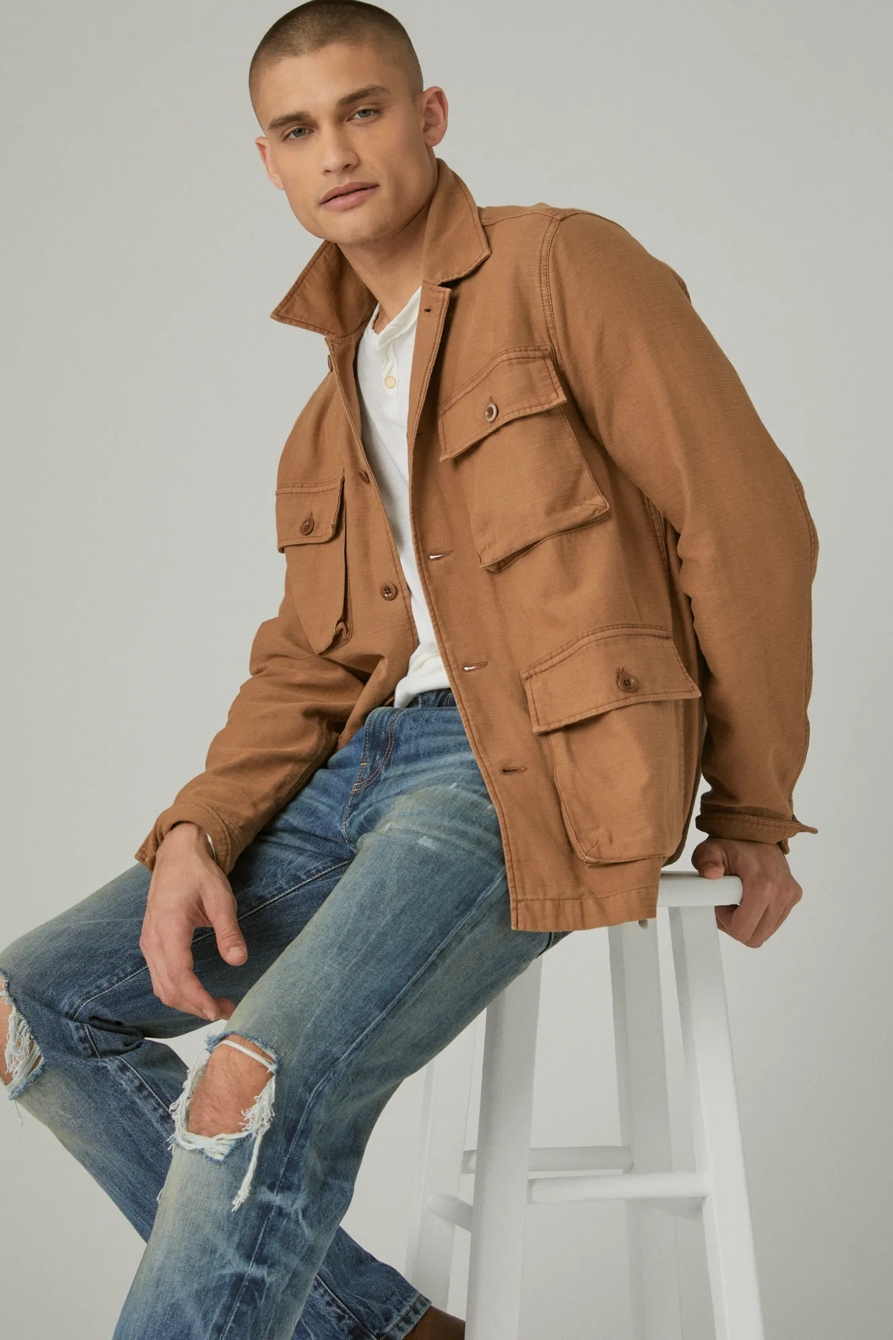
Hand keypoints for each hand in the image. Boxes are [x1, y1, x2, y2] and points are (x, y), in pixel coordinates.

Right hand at [139, 822, 247, 1020]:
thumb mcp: (221, 899)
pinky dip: (177, 992)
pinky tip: (198, 993)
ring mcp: (148, 943)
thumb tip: (238, 961)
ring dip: (186, 1002)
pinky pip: (159, 978)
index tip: (217, 1011)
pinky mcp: (150, 944)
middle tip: (226, 1010)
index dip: (197, 998)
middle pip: (168, 988)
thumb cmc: (199, 874)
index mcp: (168, 927)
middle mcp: (152, 939)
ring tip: (216, 1006)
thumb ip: (228, 931)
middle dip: (195, 1006)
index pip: (179, 974)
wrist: (177, 856)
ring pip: (161, 987)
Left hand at [690, 837, 802, 946]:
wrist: (756, 831)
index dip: (725, 921)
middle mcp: (782, 892)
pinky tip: (750, 900)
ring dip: (749, 923)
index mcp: (763, 884)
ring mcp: (791, 896)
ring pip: (764, 933)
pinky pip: (773, 923)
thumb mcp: (710, 850)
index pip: (742, 930)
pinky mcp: (794, 897)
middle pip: (755, 937)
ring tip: (738, 899)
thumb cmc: (732, 843)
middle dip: (737, 925)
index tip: (720, 902)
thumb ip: (706, 862)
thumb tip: (711, 874)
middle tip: (726, 903)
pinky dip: (760, 918)